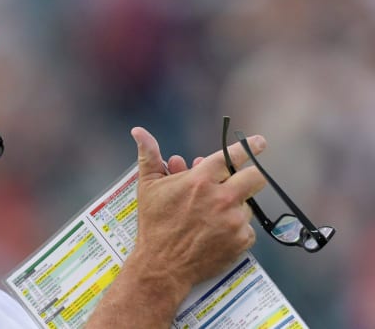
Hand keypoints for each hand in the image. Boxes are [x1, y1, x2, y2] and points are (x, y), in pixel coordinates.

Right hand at [131, 126, 266, 286]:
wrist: (162, 265)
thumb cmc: (154, 224)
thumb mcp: (148, 186)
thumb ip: (149, 156)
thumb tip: (138, 131)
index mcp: (200, 180)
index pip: (232, 156)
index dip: (249, 147)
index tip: (259, 142)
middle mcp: (222, 198)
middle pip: (255, 177)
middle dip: (250, 176)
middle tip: (241, 181)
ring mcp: (234, 220)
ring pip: (248, 205)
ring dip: (235, 207)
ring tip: (213, 216)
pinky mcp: (241, 241)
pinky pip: (247, 228)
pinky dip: (235, 229)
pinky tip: (217, 233)